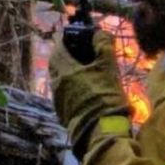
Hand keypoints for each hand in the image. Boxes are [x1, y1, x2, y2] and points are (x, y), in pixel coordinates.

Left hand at [50, 31, 129, 156]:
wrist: (100, 132)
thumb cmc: (104, 97)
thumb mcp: (108, 68)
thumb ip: (103, 46)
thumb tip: (99, 33)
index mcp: (64, 70)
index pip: (58, 46)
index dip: (67, 37)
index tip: (78, 34)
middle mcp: (56, 83)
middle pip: (57, 62)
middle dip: (68, 54)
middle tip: (83, 51)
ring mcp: (58, 99)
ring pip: (60, 78)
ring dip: (70, 71)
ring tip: (88, 70)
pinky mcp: (63, 112)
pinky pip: (64, 92)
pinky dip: (72, 86)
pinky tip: (87, 88)